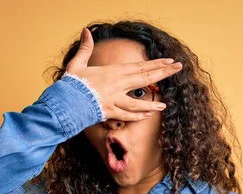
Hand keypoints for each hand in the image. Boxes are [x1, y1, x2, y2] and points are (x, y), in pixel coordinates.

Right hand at [65, 27, 182, 121]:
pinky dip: (136, 115)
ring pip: (137, 102)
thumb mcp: (77, 64)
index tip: (170, 61)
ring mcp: (114, 100)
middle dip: (163, 73)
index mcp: (112, 72)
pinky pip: (126, 115)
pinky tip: (146, 115)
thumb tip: (85, 30)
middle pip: (144, 78)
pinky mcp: (109, 112)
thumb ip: (85, 48)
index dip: (156, 63)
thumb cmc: (71, 84)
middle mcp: (117, 85)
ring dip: (151, 104)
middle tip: (178, 68)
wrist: (64, 103)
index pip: (139, 66)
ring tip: (164, 106)